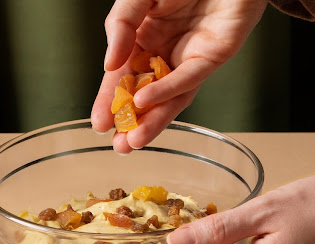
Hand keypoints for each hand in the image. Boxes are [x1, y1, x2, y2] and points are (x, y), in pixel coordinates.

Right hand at [92, 0, 267, 152]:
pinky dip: (168, 90)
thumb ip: (120, 27)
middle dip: (131, 122)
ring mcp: (191, 57)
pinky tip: (146, 101)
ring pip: (170, 97)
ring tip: (133, 141)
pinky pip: (190, 77)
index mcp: (144, 40)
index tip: (98, 124)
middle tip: (117, 145)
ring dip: (152, 121)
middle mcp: (167, 53)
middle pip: (146, 95)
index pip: (123, 79)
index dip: (110, 102)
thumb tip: (108, 65)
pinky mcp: (216, 54)